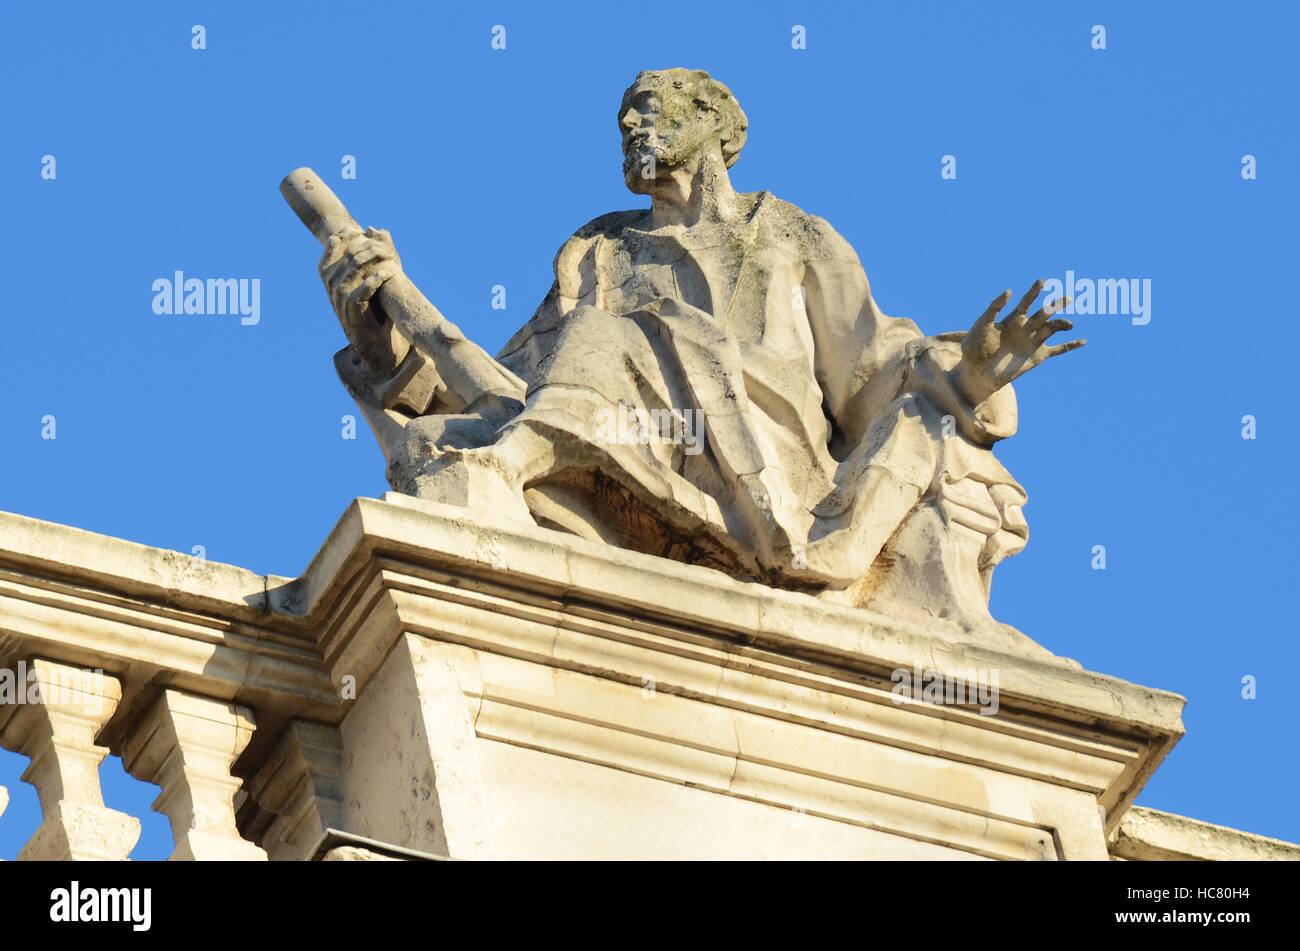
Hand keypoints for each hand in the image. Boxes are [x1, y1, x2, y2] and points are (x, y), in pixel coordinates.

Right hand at [319, 226, 404, 370]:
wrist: (373, 340)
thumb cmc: (371, 305)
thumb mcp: (368, 275)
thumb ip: (371, 252)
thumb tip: (375, 227)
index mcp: (328, 272)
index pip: (334, 244)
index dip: (350, 234)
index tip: (366, 233)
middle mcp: (330, 282)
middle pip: (349, 253)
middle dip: (370, 247)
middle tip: (388, 248)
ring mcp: (339, 294)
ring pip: (355, 267)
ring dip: (376, 259)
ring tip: (392, 258)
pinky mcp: (352, 307)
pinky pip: (363, 288)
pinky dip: (377, 279)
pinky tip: (387, 275)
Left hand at [952, 280, 1084, 405]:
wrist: (977, 372)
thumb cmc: (975, 347)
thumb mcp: (982, 324)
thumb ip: (994, 308)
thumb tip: (1009, 291)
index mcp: (1013, 318)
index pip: (1026, 302)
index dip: (1033, 291)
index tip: (1041, 281)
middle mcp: (1026, 327)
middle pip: (1044, 313)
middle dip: (1055, 305)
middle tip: (1067, 298)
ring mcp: (1033, 341)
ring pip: (1052, 328)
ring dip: (1062, 324)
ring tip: (1068, 324)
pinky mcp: (1037, 356)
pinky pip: (1058, 350)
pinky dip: (1070, 346)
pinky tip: (1083, 341)